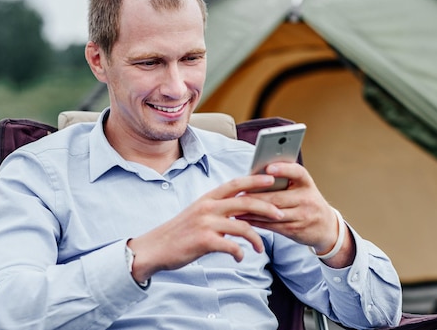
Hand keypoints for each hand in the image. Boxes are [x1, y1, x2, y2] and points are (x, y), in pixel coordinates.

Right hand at [127, 174, 283, 282]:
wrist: (155, 248)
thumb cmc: (180, 232)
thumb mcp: (199, 213)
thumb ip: (218, 208)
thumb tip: (241, 208)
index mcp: (208, 198)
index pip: (236, 183)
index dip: (255, 180)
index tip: (273, 179)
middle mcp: (208, 207)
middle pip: (245, 202)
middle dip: (267, 207)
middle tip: (281, 214)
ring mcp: (206, 223)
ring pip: (242, 226)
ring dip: (257, 238)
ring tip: (261, 248)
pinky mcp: (204, 241)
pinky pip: (231, 246)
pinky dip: (240, 253)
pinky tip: (240, 257)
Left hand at [238, 162, 355, 267]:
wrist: (326, 227)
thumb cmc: (308, 202)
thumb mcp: (303, 188)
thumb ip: (285, 181)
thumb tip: (256, 175)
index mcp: (307, 183)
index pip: (298, 172)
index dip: (284, 169)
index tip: (268, 168)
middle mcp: (307, 199)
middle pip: (277, 197)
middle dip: (255, 196)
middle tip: (237, 193)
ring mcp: (302, 216)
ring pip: (272, 213)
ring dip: (252, 211)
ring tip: (236, 207)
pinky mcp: (295, 230)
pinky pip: (272, 226)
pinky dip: (256, 222)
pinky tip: (244, 218)